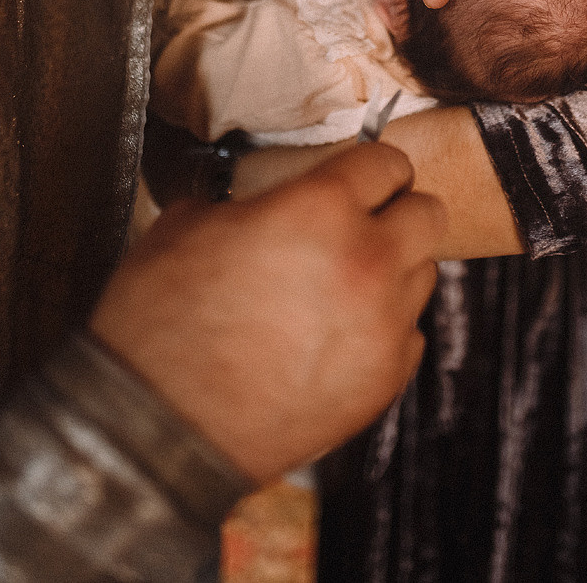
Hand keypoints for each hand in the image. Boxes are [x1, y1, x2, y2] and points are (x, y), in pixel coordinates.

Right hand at [89, 142, 444, 485]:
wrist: (157, 425)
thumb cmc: (161, 321)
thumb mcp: (190, 224)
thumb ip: (248, 201)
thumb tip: (262, 201)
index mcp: (321, 207)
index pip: (387, 162)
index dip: (371, 166)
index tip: (362, 175)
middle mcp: (367, 260)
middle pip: (429, 213)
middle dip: (399, 212)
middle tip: (366, 223)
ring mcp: (383, 324)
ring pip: (423, 273)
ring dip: (392, 270)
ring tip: (343, 284)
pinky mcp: (385, 380)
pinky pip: (409, 333)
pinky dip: (383, 327)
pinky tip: (338, 334)